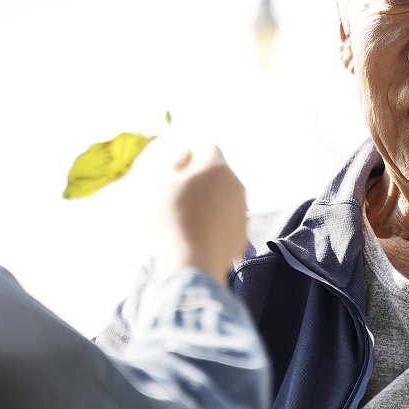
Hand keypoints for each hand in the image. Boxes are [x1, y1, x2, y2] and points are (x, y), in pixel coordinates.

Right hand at [154, 143, 248, 286]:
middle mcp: (236, 184)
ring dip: (210, 200)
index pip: (207, 147)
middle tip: (180, 194)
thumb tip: (185, 152)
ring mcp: (242, 209)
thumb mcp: (166, 183)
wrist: (192, 261)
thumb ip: (177, 161)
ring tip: (189, 218)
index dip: (192, 154)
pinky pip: (228, 219)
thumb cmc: (174, 218)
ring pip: (224, 196)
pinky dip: (217, 221)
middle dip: (201, 178)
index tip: (179, 167)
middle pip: (218, 172)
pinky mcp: (243, 232)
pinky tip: (199, 234)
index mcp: (217, 167)